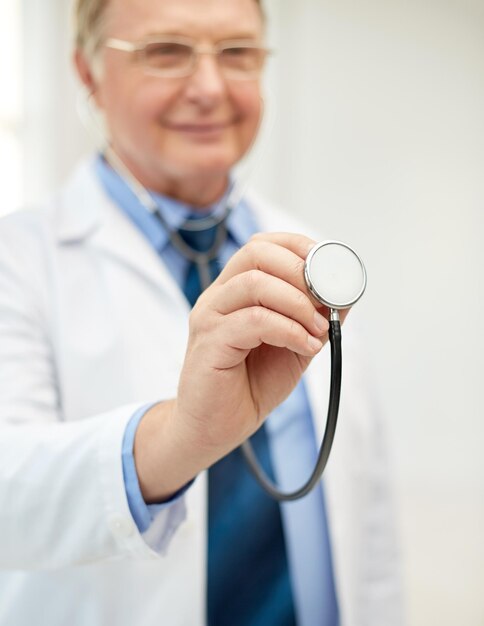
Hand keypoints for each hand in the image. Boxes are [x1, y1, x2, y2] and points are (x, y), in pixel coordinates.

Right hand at [135, 233, 347, 500]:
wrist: (215, 429)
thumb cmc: (250, 385)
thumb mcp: (293, 346)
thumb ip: (313, 319)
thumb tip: (345, 295)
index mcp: (234, 291)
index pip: (261, 245)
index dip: (298, 246)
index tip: (329, 266)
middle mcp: (217, 297)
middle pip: (256, 253)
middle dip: (301, 270)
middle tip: (327, 297)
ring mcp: (209, 317)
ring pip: (254, 283)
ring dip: (297, 302)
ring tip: (318, 328)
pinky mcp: (209, 343)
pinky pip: (254, 321)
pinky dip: (289, 329)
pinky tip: (306, 346)